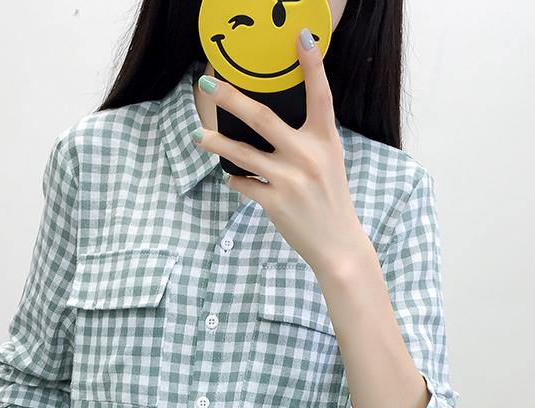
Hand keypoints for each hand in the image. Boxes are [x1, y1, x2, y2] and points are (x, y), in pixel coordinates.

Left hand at [192, 28, 373, 277]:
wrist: (337, 244)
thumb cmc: (330, 199)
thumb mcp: (328, 161)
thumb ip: (307, 139)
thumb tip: (270, 121)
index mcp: (326, 140)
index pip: (320, 94)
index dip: (312, 64)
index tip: (300, 37)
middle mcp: (308, 155)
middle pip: (262, 118)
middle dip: (231, 98)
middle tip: (207, 85)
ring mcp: (289, 179)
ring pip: (242, 153)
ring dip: (215, 143)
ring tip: (197, 135)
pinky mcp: (275, 202)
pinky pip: (243, 184)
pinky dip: (235, 180)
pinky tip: (232, 178)